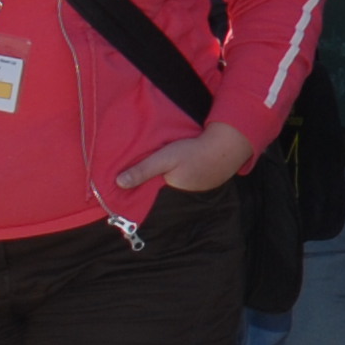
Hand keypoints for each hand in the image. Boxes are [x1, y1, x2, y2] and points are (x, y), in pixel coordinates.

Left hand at [119, 120, 255, 194]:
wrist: (226, 147)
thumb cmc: (193, 152)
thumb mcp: (164, 158)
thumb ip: (142, 171)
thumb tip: (118, 183)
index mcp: (169, 192)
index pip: (147, 197)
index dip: (136, 193)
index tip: (122, 187)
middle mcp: (180, 196)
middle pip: (158, 193)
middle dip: (149, 187)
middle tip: (137, 177)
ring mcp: (192, 191)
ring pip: (171, 188)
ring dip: (164, 182)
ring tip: (154, 173)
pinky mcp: (200, 183)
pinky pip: (183, 183)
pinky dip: (178, 178)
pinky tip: (175, 170)